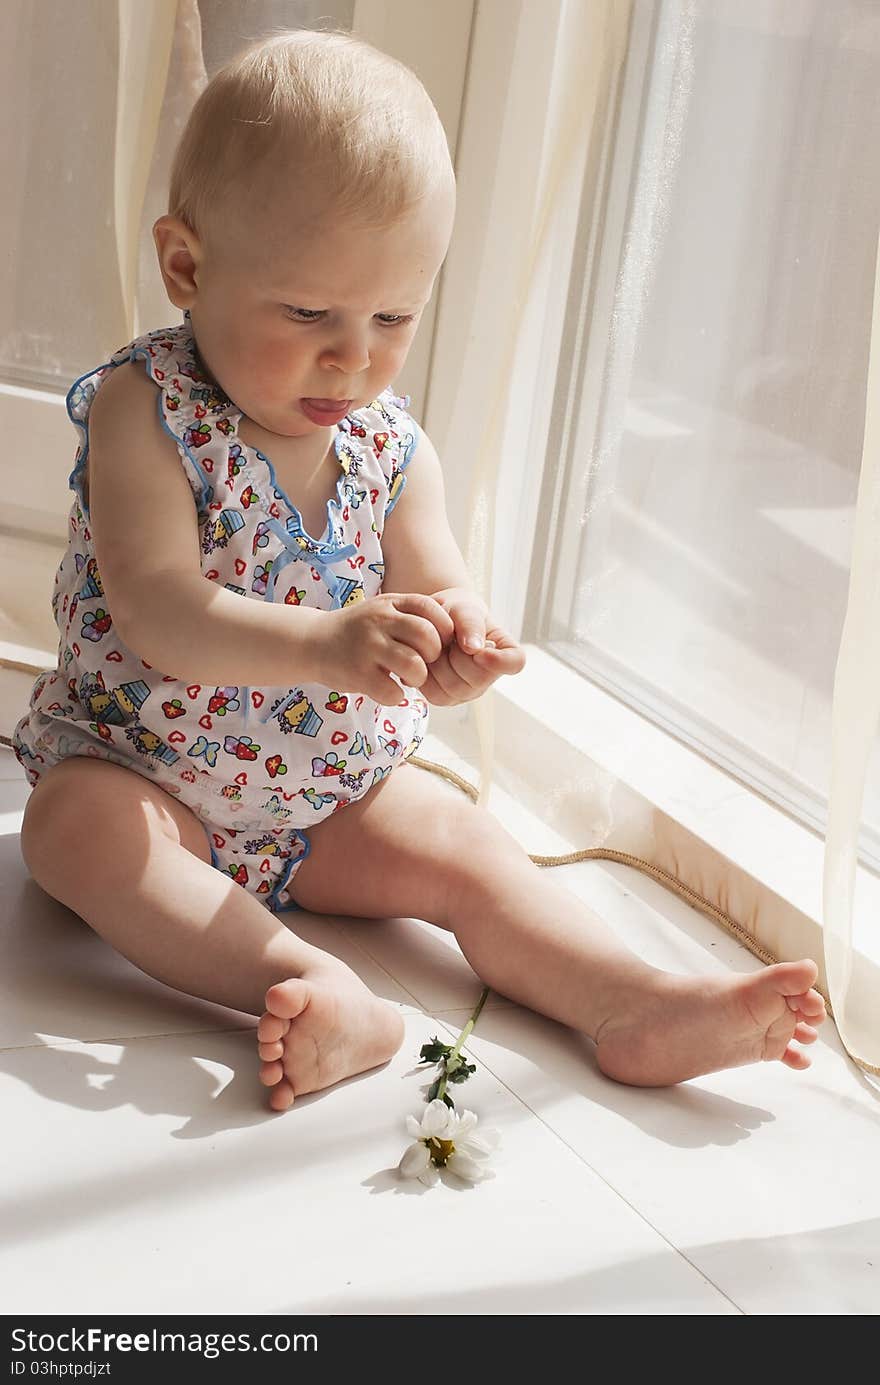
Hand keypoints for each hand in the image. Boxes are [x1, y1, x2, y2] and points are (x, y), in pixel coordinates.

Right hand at [317, 592, 454, 703]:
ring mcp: (368, 647)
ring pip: (415, 666)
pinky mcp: (357, 673)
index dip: (444, 630)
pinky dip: (396, 697)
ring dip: (417, 679)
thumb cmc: (359, 631)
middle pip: (428, 638)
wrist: (312, 642)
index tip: (438, 644)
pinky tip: (388, 690)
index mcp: (390, 603)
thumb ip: (414, 616)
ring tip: (406, 679)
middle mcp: (379, 621)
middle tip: (422, 663)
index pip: (432, 609)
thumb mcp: (384, 610)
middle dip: (433, 656)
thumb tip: (456, 636)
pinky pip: (394, 692)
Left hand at [421, 602, 525, 706]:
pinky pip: (434, 693)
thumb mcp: (464, 608)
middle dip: (459, 654)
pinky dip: (426, 672)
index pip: (515, 662)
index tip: (480, 649)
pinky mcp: (444, 698)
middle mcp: (489, 677)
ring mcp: (467, 691)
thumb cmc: (456, 613)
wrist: (434, 621)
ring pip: (454, 687)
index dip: (499, 660)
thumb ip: (470, 623)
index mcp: (505, 652)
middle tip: (451, 638)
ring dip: (440, 662)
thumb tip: (473, 647)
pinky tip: (429, 659)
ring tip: (440, 646)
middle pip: (480, 678)